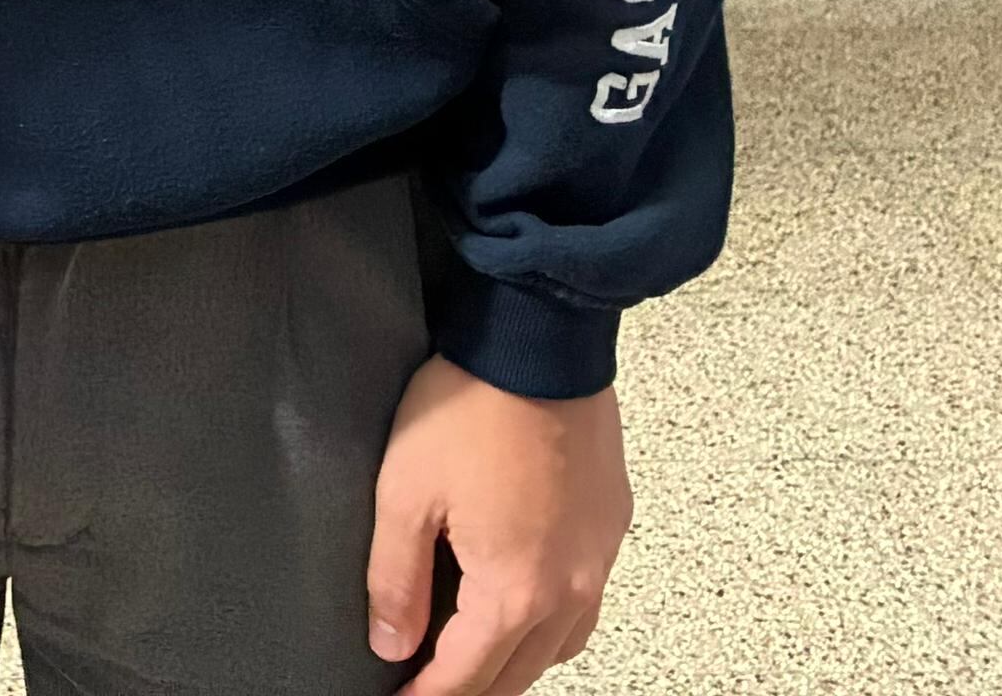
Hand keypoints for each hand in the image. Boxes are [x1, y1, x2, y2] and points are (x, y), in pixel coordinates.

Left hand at [363, 354, 630, 694]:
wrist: (538, 341)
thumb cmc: (470, 408)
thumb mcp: (405, 493)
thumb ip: (395, 580)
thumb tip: (391, 644)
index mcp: (516, 591)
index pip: (468, 678)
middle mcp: (569, 589)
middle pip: (518, 674)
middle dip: (471, 689)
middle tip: (429, 685)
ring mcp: (598, 559)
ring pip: (561, 646)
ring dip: (516, 662)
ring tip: (473, 654)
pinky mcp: (611, 525)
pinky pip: (586, 602)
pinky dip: (553, 623)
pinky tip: (525, 604)